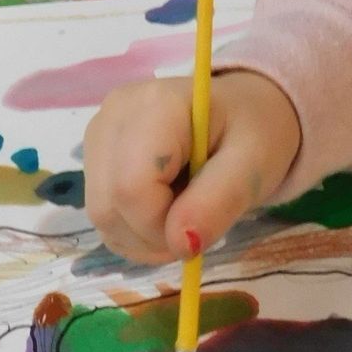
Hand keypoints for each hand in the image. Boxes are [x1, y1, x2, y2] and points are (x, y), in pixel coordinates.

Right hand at [83, 69, 300, 261]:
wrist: (245, 112)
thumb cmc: (255, 132)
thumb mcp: (254, 166)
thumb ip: (218, 203)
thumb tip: (181, 245)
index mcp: (155, 106)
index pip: (132, 188)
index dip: (162, 226)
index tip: (201, 223)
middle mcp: (113, 115)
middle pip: (109, 205)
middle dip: (153, 235)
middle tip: (197, 223)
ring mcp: (99, 133)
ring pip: (101, 214)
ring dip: (143, 236)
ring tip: (185, 210)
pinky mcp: (96, 154)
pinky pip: (103, 212)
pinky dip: (133, 230)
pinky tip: (165, 208)